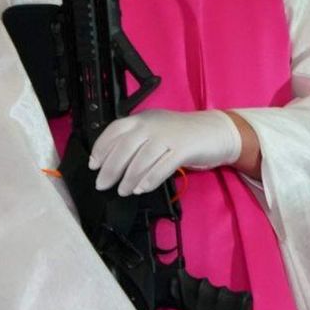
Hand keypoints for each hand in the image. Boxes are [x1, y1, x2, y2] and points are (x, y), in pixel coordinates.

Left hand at [90, 109, 240, 196]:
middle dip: (111, 169)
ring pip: (142, 159)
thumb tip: (109, 161)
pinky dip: (149, 180)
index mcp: (143, 118)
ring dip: (129, 178)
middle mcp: (153, 125)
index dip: (101, 149)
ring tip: (123, 190)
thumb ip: (135, 140)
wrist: (216, 131)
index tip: (94, 165)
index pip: (114, 130)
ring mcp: (169, 136)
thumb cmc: (182, 134)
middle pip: (125, 147)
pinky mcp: (183, 148)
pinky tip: (142, 188)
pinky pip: (162, 167)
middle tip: (103, 184)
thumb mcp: (155, 130)